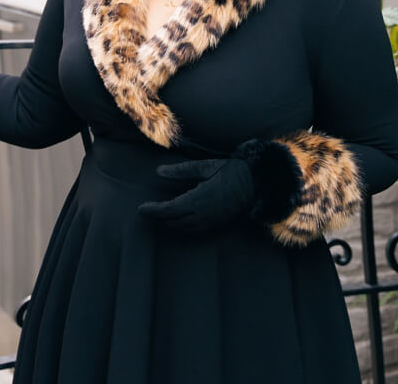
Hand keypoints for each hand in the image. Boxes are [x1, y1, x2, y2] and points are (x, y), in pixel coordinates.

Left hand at [138, 157, 254, 234]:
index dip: (153, 211)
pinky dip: (181, 227)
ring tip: (157, 216)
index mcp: (198, 199)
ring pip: (182, 228)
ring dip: (168, 223)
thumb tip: (159, 171)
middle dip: (158, 217)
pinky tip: (177, 221)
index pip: (169, 209)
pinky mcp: (216, 224)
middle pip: (173, 221)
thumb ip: (182, 171)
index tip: (140, 209)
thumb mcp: (206, 167)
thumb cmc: (231, 171)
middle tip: (145, 211)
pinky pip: (193, 230)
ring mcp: (210, 221)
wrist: (256, 185)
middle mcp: (202, 214)